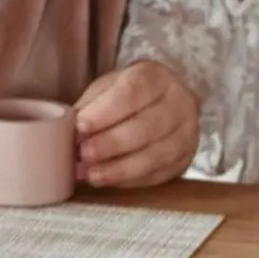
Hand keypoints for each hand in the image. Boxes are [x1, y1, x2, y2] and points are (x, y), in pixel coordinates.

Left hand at [73, 60, 199, 188]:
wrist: (164, 101)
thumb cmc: (128, 93)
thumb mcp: (108, 87)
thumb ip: (91, 106)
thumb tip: (71, 133)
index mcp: (156, 77)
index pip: (133, 92)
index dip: (106, 111)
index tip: (81, 126)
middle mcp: (179, 103)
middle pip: (147, 127)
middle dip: (111, 143)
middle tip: (83, 154)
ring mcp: (187, 134)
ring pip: (156, 156)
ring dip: (120, 169)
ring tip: (91, 173)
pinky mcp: (186, 160)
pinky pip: (159, 175)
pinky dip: (130, 180)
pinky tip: (108, 179)